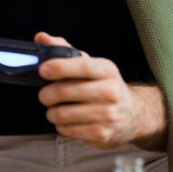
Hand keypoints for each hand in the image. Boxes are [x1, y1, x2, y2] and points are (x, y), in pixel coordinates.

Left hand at [34, 32, 166, 149]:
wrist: (132, 115)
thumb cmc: (104, 86)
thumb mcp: (91, 66)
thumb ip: (65, 50)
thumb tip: (41, 37)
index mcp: (107, 70)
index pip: (82, 66)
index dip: (60, 67)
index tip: (43, 69)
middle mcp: (110, 91)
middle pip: (65, 92)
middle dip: (46, 94)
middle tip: (45, 95)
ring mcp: (107, 114)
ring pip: (62, 114)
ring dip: (52, 112)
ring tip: (55, 109)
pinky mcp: (101, 134)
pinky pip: (67, 130)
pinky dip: (61, 126)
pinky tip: (67, 121)